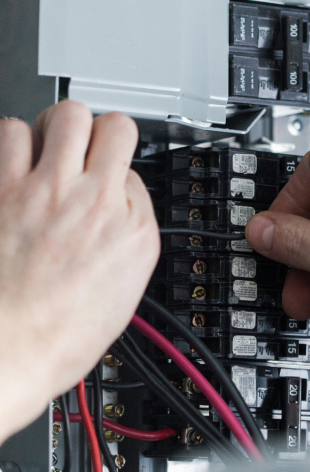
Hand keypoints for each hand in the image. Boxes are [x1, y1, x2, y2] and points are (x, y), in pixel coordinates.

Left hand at [0, 101, 159, 442]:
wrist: (5, 354)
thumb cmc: (58, 336)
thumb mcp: (123, 293)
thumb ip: (126, 236)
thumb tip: (119, 202)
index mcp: (131, 231)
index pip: (134, 172)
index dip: (117, 176)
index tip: (106, 181)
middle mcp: (94, 202)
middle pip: (109, 125)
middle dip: (97, 131)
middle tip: (82, 150)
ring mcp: (47, 191)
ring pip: (62, 116)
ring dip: (52, 134)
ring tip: (41, 157)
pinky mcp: (2, 189)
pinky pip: (8, 131)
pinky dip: (10, 143)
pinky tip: (11, 168)